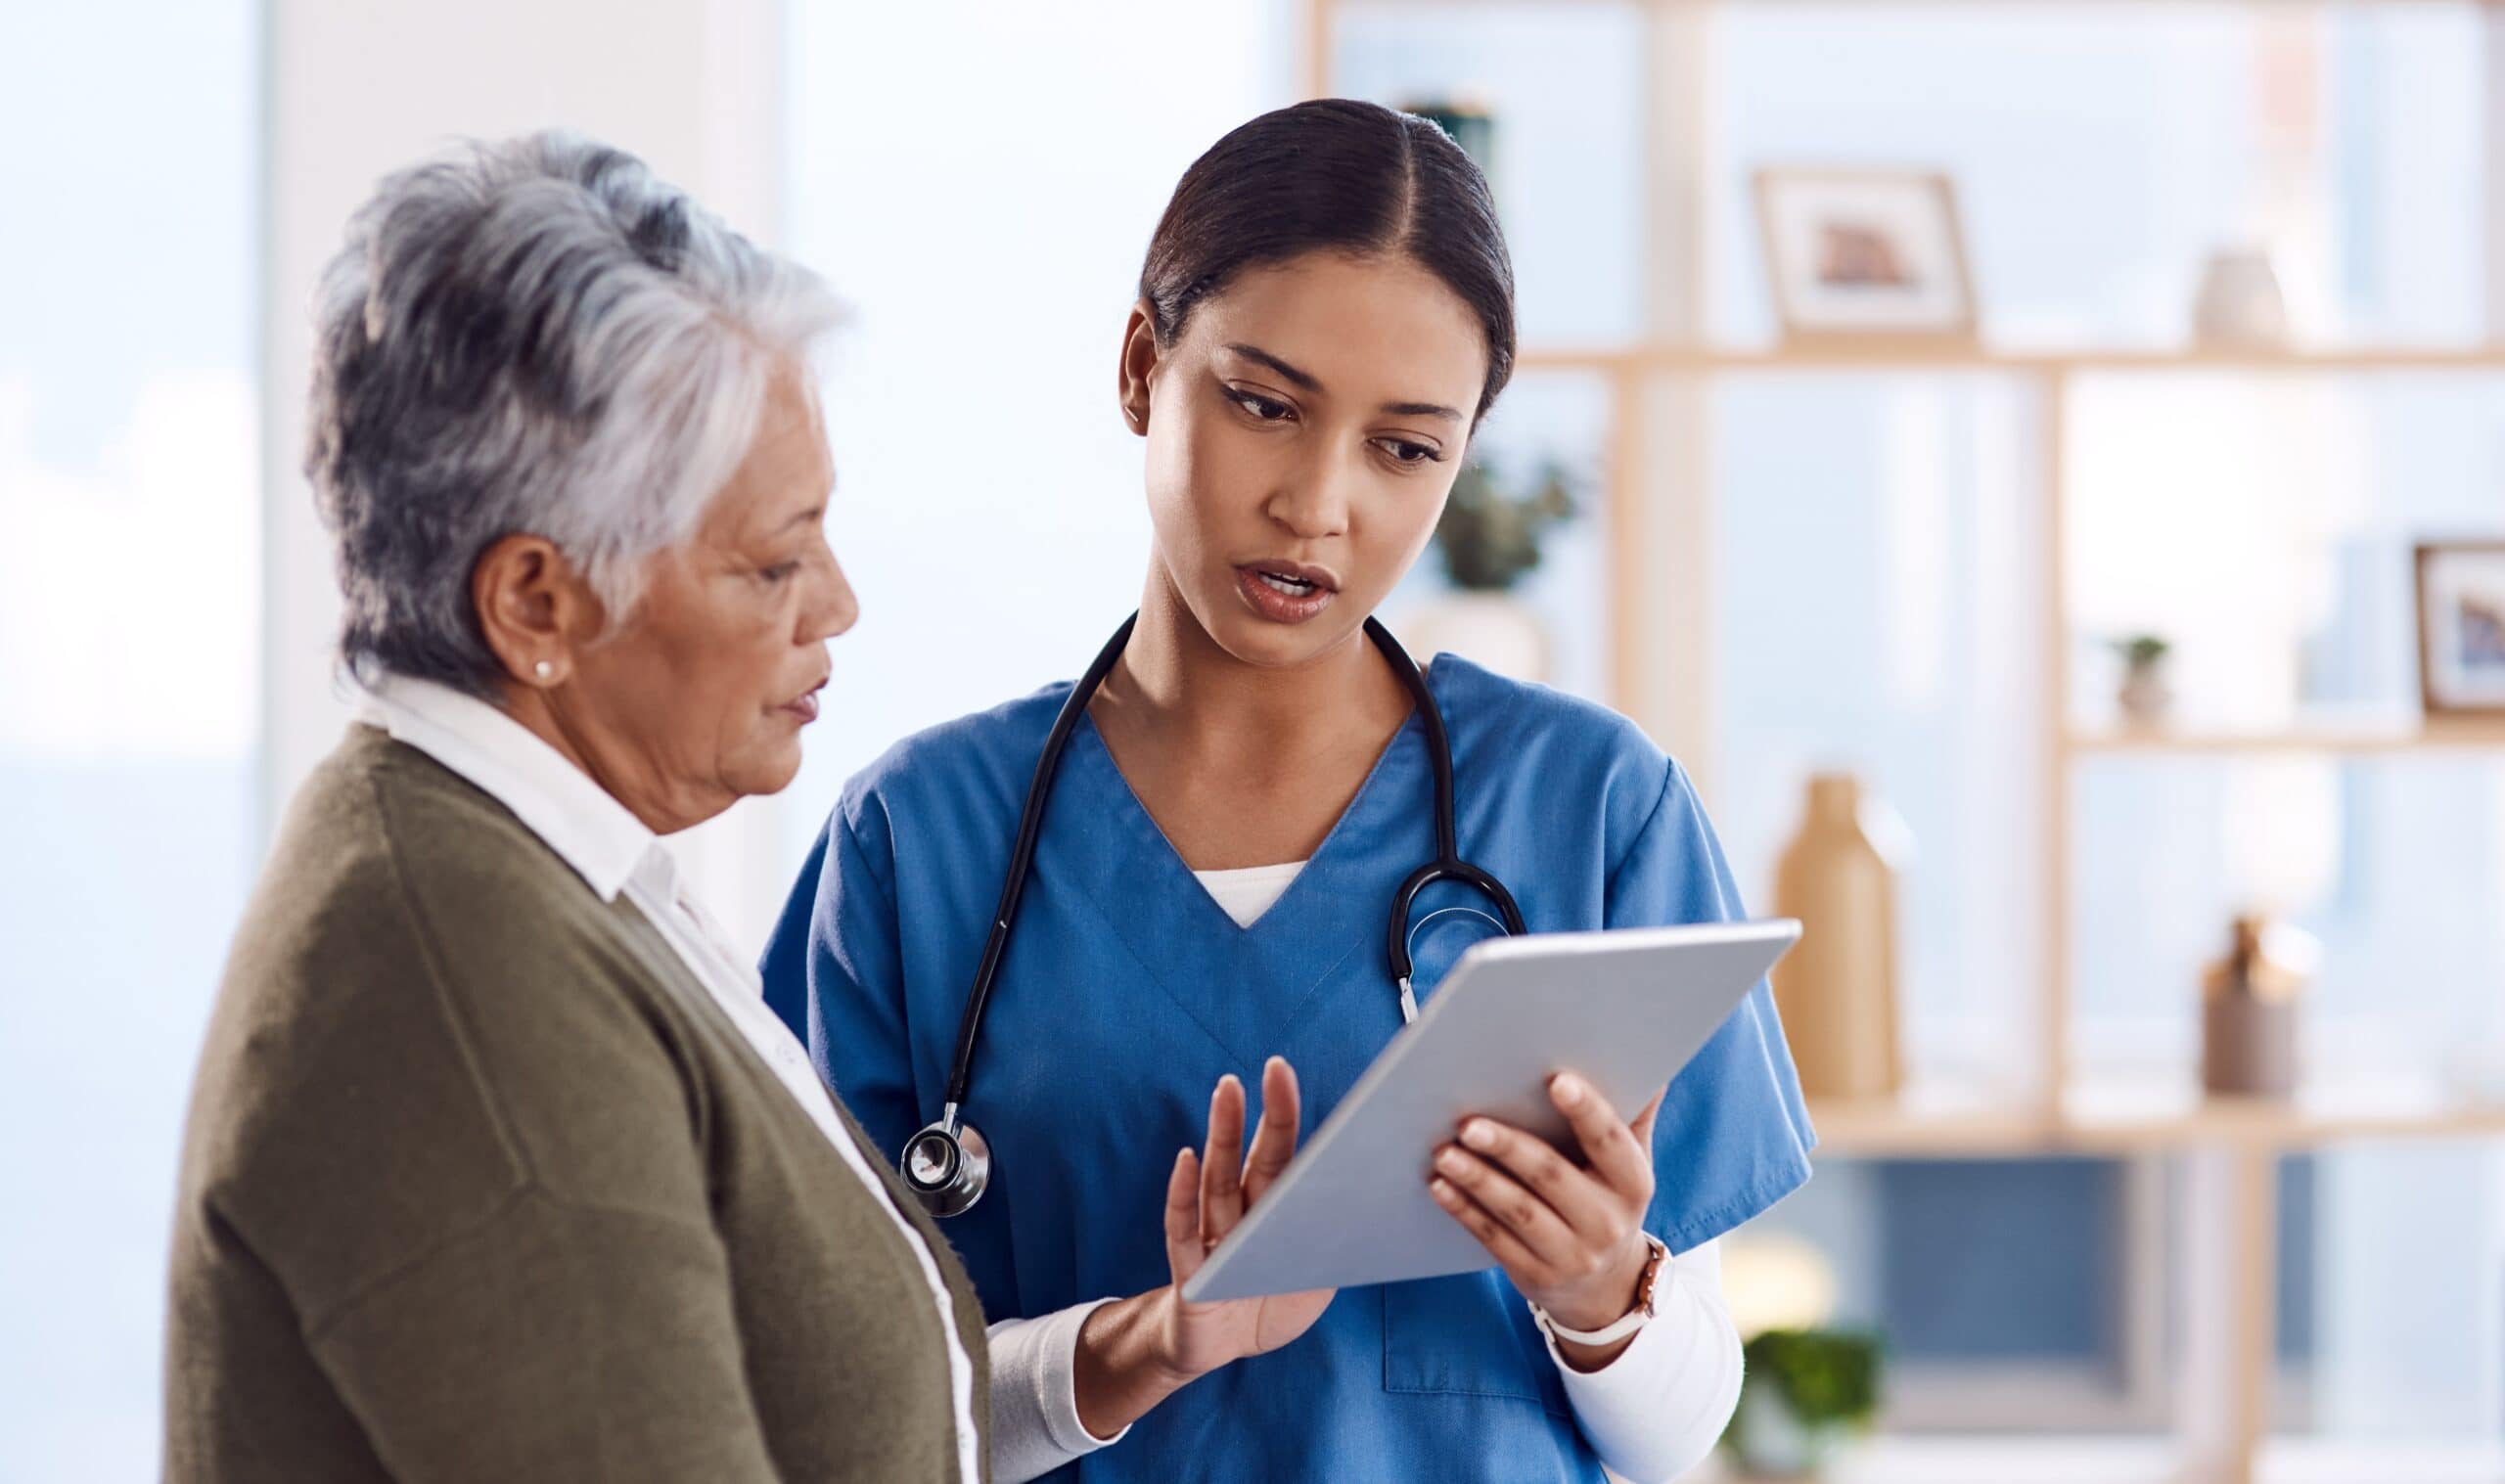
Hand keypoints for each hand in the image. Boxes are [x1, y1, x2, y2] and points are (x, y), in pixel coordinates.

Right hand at [1154, 1056, 1335, 1377]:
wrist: (1219, 1351)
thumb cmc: (1269, 1304)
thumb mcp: (1316, 1279)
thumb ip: (1335, 1244)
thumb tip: (1380, 1205)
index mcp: (1273, 1211)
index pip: (1284, 1157)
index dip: (1288, 1116)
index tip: (1293, 1074)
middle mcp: (1241, 1214)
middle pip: (1253, 1157)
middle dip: (1262, 1112)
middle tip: (1272, 1068)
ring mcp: (1214, 1239)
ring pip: (1219, 1181)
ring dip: (1223, 1136)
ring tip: (1227, 1093)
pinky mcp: (1192, 1274)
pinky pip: (1184, 1230)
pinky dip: (1182, 1195)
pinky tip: (1185, 1160)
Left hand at [1428, 1072, 1663, 1362]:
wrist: (1606, 1286)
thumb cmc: (1609, 1201)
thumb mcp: (1630, 1165)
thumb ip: (1633, 1115)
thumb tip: (1649, 1063)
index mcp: (1633, 1183)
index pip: (1610, 1141)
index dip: (1586, 1110)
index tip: (1555, 1080)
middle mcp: (1606, 1222)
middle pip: (1552, 1176)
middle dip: (1508, 1147)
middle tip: (1469, 1123)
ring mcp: (1571, 1255)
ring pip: (1518, 1211)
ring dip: (1478, 1179)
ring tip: (1445, 1152)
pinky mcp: (1536, 1275)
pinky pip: (1494, 1239)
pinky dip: (1464, 1210)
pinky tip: (1440, 1186)